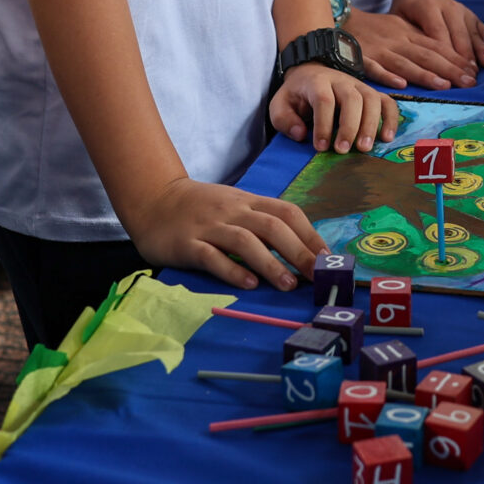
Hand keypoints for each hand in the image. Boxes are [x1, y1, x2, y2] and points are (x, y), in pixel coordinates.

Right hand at [121, 175, 324, 291]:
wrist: (154, 198)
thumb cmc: (201, 208)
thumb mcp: (235, 207)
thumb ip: (261, 223)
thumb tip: (301, 250)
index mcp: (248, 201)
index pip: (287, 213)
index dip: (310, 235)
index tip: (329, 259)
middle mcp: (233, 211)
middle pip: (272, 227)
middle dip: (299, 251)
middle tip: (317, 276)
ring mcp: (209, 226)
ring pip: (245, 241)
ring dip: (270, 263)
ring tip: (288, 285)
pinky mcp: (187, 244)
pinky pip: (212, 256)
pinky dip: (233, 270)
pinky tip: (249, 284)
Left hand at [270, 62, 402, 153]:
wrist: (311, 71)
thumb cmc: (297, 94)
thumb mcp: (280, 104)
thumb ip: (284, 120)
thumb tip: (301, 134)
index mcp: (317, 82)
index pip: (324, 101)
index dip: (323, 124)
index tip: (321, 147)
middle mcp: (341, 80)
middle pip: (352, 99)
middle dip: (349, 126)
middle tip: (344, 150)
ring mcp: (359, 85)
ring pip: (372, 99)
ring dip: (371, 124)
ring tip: (365, 148)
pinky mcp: (371, 92)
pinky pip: (387, 102)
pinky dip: (391, 119)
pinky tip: (387, 138)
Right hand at [343, 6, 465, 90]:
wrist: (342, 20)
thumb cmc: (375, 29)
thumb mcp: (400, 28)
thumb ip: (420, 41)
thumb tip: (447, 55)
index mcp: (408, 34)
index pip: (437, 46)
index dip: (456, 59)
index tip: (473, 71)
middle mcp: (398, 41)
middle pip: (427, 55)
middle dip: (450, 69)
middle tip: (469, 82)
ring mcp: (380, 50)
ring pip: (406, 63)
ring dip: (425, 75)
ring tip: (444, 85)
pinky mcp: (361, 58)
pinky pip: (375, 68)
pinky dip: (388, 76)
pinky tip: (401, 85)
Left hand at [389, 0, 483, 80]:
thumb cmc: (406, 11)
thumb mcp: (397, 19)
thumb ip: (403, 37)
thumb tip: (406, 64)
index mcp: (427, 6)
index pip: (437, 32)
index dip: (444, 54)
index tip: (448, 73)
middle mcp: (448, 7)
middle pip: (457, 36)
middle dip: (462, 60)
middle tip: (465, 81)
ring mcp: (463, 10)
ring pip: (471, 34)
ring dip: (476, 56)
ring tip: (476, 75)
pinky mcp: (472, 16)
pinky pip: (482, 32)